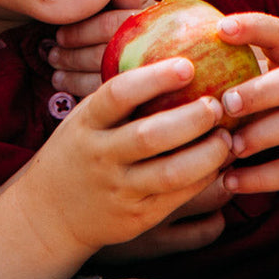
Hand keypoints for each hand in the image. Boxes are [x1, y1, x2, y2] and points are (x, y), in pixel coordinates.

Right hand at [25, 56, 232, 259]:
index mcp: (85, 123)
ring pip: (171, 173)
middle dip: (191, 118)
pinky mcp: (137, 218)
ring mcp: (118, 189)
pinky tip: (218, 164)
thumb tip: (170, 59)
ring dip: (207, 154)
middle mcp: (100, 155)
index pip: (117, 94)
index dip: (153, 78)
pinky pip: (178, 198)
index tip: (186, 65)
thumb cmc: (78, 152)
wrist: (51, 212)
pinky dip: (204, 180)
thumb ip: (117, 99)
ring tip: (226, 137)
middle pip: (150, 135)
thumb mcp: (84, 120)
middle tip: (217, 104)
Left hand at [49, 0, 153, 98]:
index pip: (111, 26)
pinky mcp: (141, 101)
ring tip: (55, 68)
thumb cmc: (153, 28)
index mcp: (152, 24)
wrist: (184, 62)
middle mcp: (154, 52)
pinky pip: (104, 97)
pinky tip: (63, 84)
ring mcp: (148, 79)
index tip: (59, 35)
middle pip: (103, 55)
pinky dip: (79, 91)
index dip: (81, 31)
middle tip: (52, 54)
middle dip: (72, 56)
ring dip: (72, 75)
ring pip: (101, 79)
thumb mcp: (143, 7)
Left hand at [216, 12, 278, 221]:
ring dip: (262, 134)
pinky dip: (262, 178)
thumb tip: (169, 57)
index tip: (220, 28)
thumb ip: (239, 65)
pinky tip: (231, 181)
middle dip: (261, 90)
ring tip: (228, 145)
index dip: (253, 27)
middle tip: (225, 102)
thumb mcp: (277, 76)